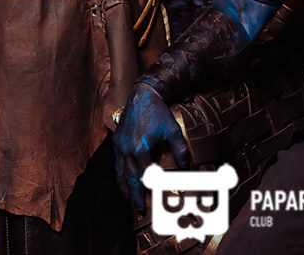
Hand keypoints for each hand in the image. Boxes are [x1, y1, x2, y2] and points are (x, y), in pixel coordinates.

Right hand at [114, 82, 190, 210]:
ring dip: (125, 188)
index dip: (150, 189)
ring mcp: (120, 145)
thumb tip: (187, 168)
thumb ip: (180, 151)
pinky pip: (116, 162)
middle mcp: (128, 149)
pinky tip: (122, 179)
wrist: (142, 95)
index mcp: (141, 148)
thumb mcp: (173, 131)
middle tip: (141, 208)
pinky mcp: (116, 141)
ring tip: (129, 200)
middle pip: (131, 179)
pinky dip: (119, 174)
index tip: (154, 200)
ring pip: (120, 173)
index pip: (146, 176)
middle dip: (135, 196)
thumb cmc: (159, 112)